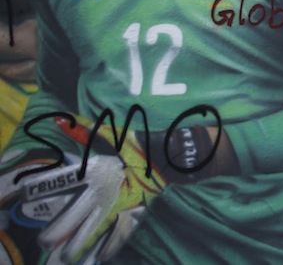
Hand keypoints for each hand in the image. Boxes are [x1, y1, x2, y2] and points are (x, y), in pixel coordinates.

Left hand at [0, 114, 166, 262]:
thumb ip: (84, 130)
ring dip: (78, 246)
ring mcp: (119, 206)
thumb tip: (57, 120)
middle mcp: (103, 192)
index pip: (63, 182)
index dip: (42, 188)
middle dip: (58, 231)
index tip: (27, 196)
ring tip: (64, 257)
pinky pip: (117, 236)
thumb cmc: (136, 146)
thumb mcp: (111, 136)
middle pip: (75, 216)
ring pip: (94, 232)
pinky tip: (97, 258)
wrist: (168, 157)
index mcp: (96, 172)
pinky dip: (106, 249)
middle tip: (44, 242)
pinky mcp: (133, 214)